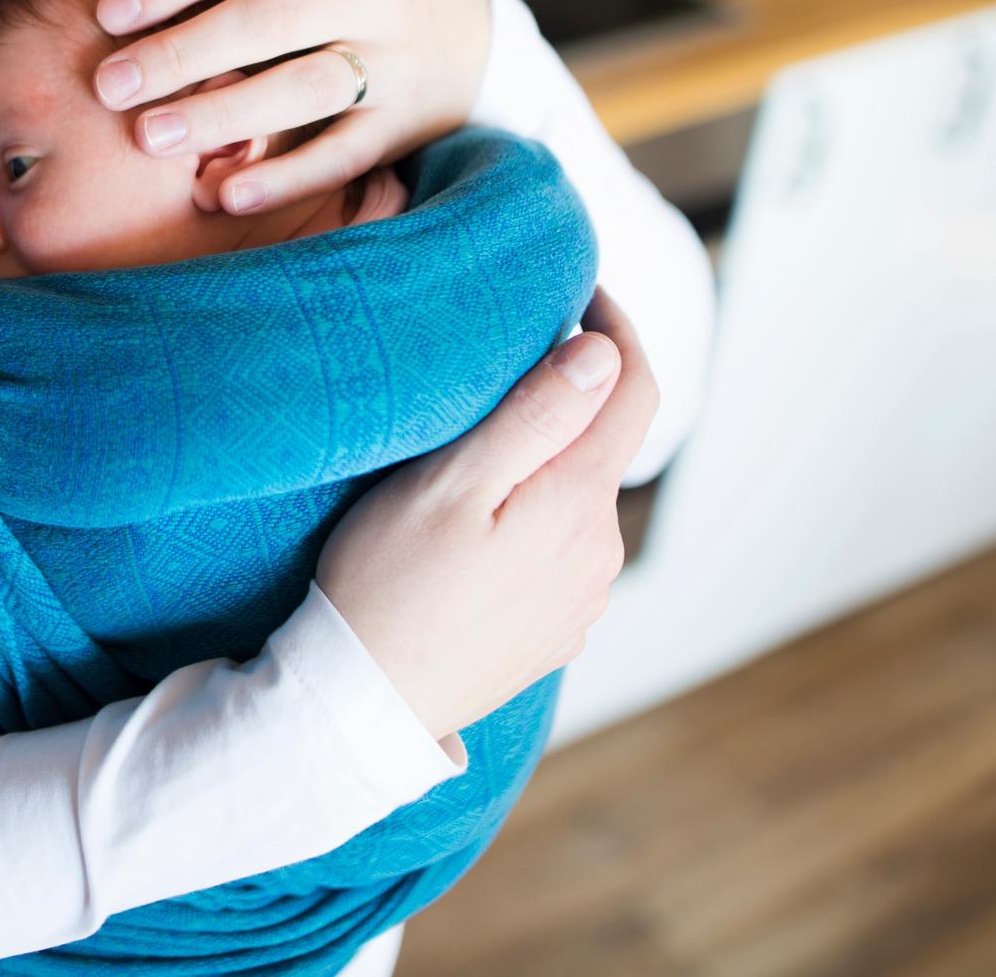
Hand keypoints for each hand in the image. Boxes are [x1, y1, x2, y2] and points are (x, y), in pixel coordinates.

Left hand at [90, 0, 492, 213]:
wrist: (477, 35)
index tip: (107, 11)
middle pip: (268, 19)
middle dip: (180, 53)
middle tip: (107, 84)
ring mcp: (394, 63)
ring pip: (304, 88)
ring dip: (223, 115)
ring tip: (148, 137)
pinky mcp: (403, 126)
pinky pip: (343, 156)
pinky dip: (286, 180)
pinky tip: (224, 197)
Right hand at [314, 289, 659, 742]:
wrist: (361, 705)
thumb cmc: (387, 583)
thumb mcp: (447, 483)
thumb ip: (532, 415)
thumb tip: (601, 355)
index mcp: (579, 502)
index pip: (634, 388)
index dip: (614, 327)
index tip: (575, 290)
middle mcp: (600, 551)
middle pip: (605, 443)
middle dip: (569, 395)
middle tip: (499, 359)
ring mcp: (581, 598)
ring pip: (580, 497)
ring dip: (546, 461)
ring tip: (474, 448)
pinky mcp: (555, 630)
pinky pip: (559, 549)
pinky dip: (532, 517)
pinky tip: (475, 526)